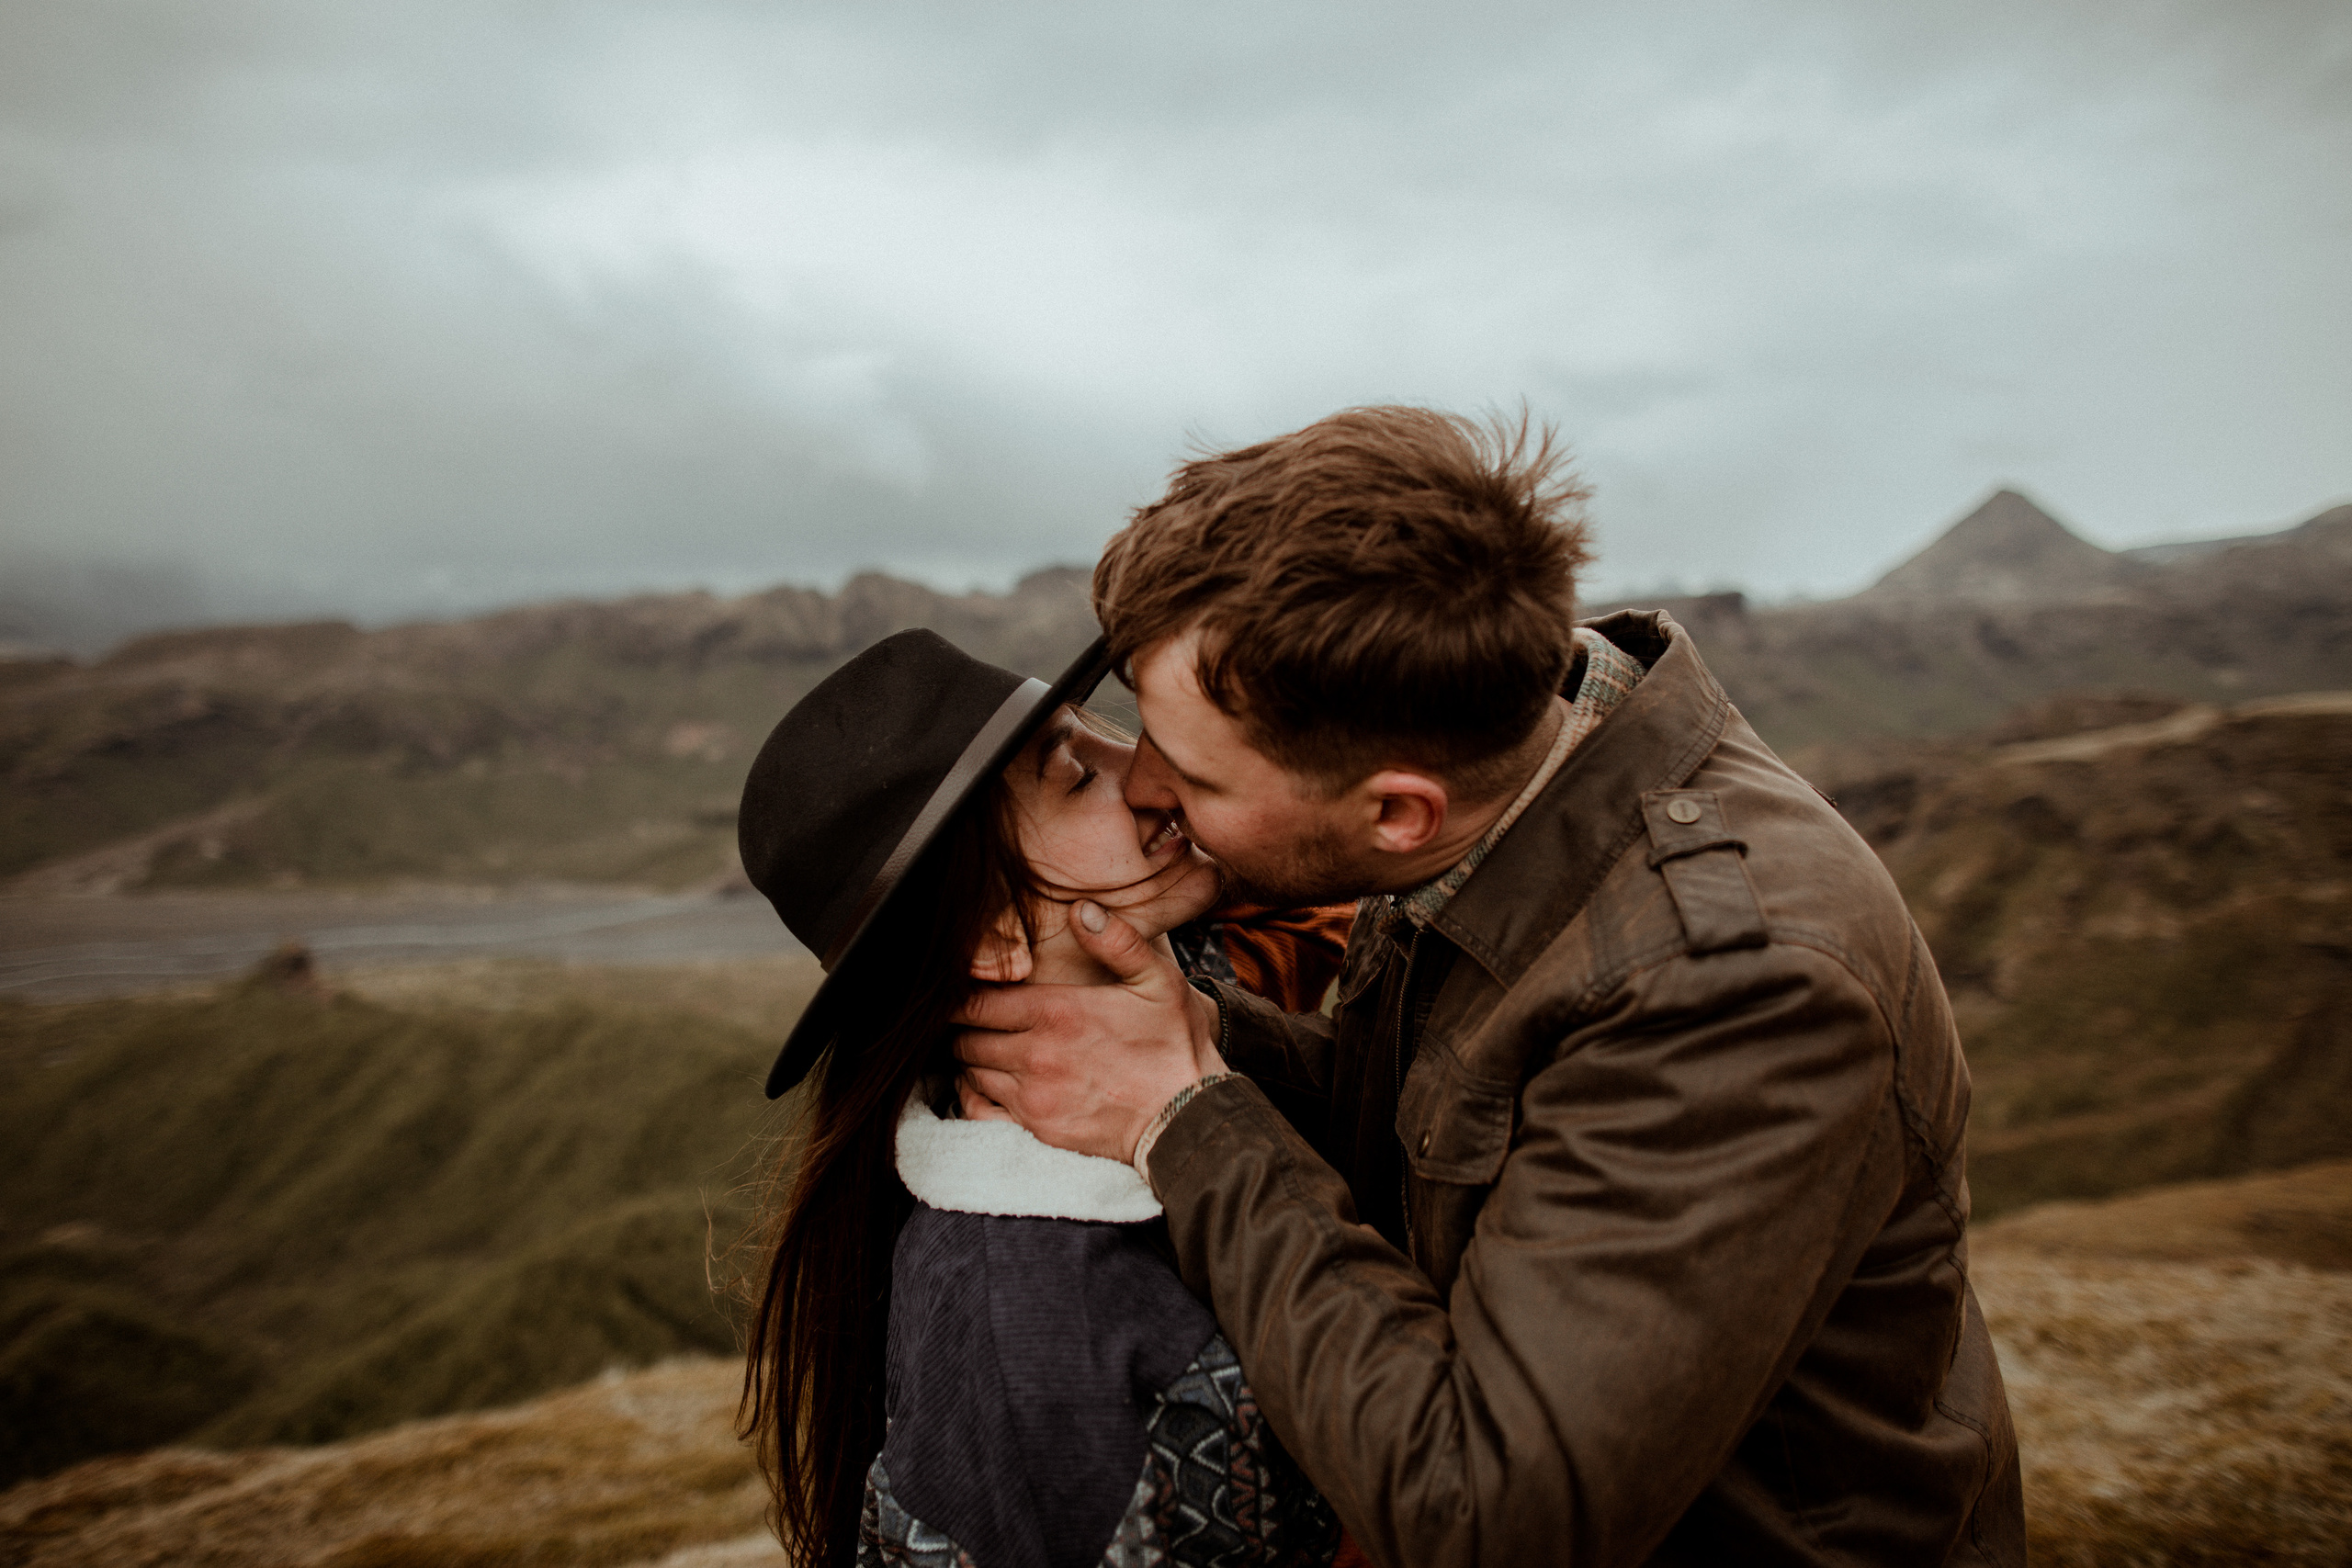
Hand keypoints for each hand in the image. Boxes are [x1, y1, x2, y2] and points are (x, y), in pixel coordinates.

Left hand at [953, 899, 1226, 1161]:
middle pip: (966, 1039)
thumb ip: (1118, 942)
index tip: (961, 992)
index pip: (977, 1003)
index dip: (961, 996)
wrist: (1188, 1118)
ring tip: (986, 1047)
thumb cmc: (1175, 1045)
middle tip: (975, 1020)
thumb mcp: (1159, 982)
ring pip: (971, 1072)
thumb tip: (1082, 909)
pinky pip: (981, 1111)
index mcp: (1057, 1012)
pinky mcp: (1038, 1129)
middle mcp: (1036, 1055)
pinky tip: (986, 1084)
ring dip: (972, 1059)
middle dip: (965, 1027)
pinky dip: (973, 1095)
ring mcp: (1034, 1096)